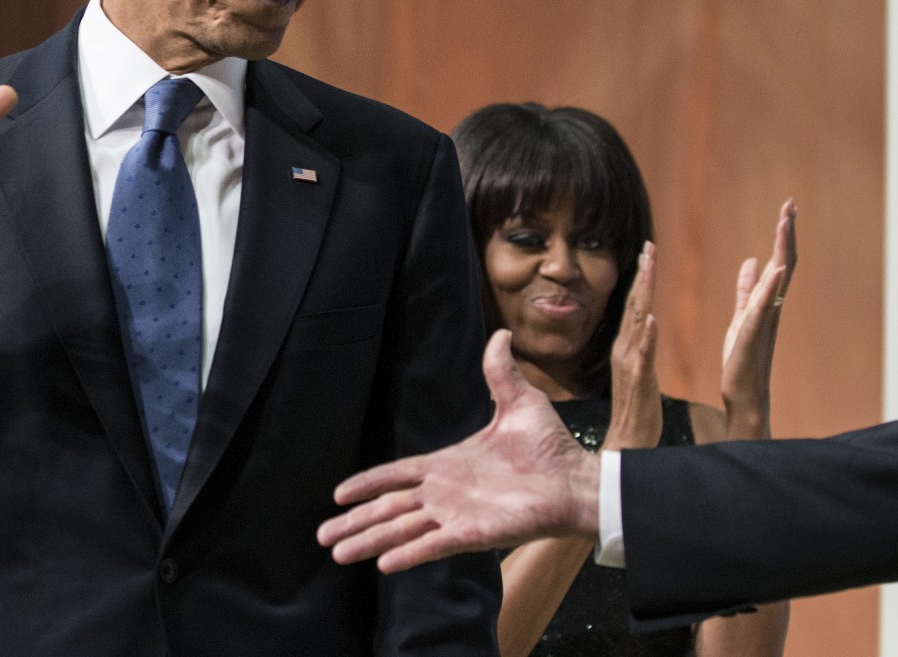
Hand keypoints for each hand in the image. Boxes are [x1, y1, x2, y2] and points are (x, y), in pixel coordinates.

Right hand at [320, 330, 600, 572]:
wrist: (575, 479)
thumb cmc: (549, 446)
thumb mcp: (519, 401)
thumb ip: (500, 372)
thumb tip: (500, 333)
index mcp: (449, 464)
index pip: (397, 475)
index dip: (368, 483)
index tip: (338, 494)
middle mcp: (446, 493)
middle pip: (389, 508)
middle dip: (356, 520)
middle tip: (321, 536)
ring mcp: (456, 516)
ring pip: (402, 531)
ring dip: (370, 540)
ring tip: (338, 553)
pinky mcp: (473, 534)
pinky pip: (433, 546)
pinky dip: (408, 554)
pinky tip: (382, 564)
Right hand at [603, 242, 660, 450]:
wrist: (628, 443)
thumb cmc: (637, 411)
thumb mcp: (638, 373)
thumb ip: (639, 348)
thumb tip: (643, 325)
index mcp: (626, 348)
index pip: (634, 305)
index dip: (641, 278)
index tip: (648, 252)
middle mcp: (624, 350)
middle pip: (633, 305)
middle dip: (642, 275)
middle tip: (649, 247)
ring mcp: (629, 364)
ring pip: (636, 322)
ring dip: (642, 294)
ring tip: (649, 269)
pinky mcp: (638, 381)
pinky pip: (642, 355)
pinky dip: (645, 336)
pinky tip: (650, 320)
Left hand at [719, 199, 795, 439]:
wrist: (743, 392)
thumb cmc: (742, 357)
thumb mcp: (742, 316)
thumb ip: (747, 290)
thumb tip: (752, 261)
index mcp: (768, 301)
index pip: (780, 261)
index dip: (784, 235)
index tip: (787, 208)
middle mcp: (772, 307)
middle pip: (784, 263)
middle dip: (787, 233)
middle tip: (790, 205)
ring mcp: (765, 320)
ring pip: (779, 279)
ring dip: (782, 249)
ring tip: (785, 223)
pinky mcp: (752, 335)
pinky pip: (763, 307)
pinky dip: (770, 286)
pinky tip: (773, 267)